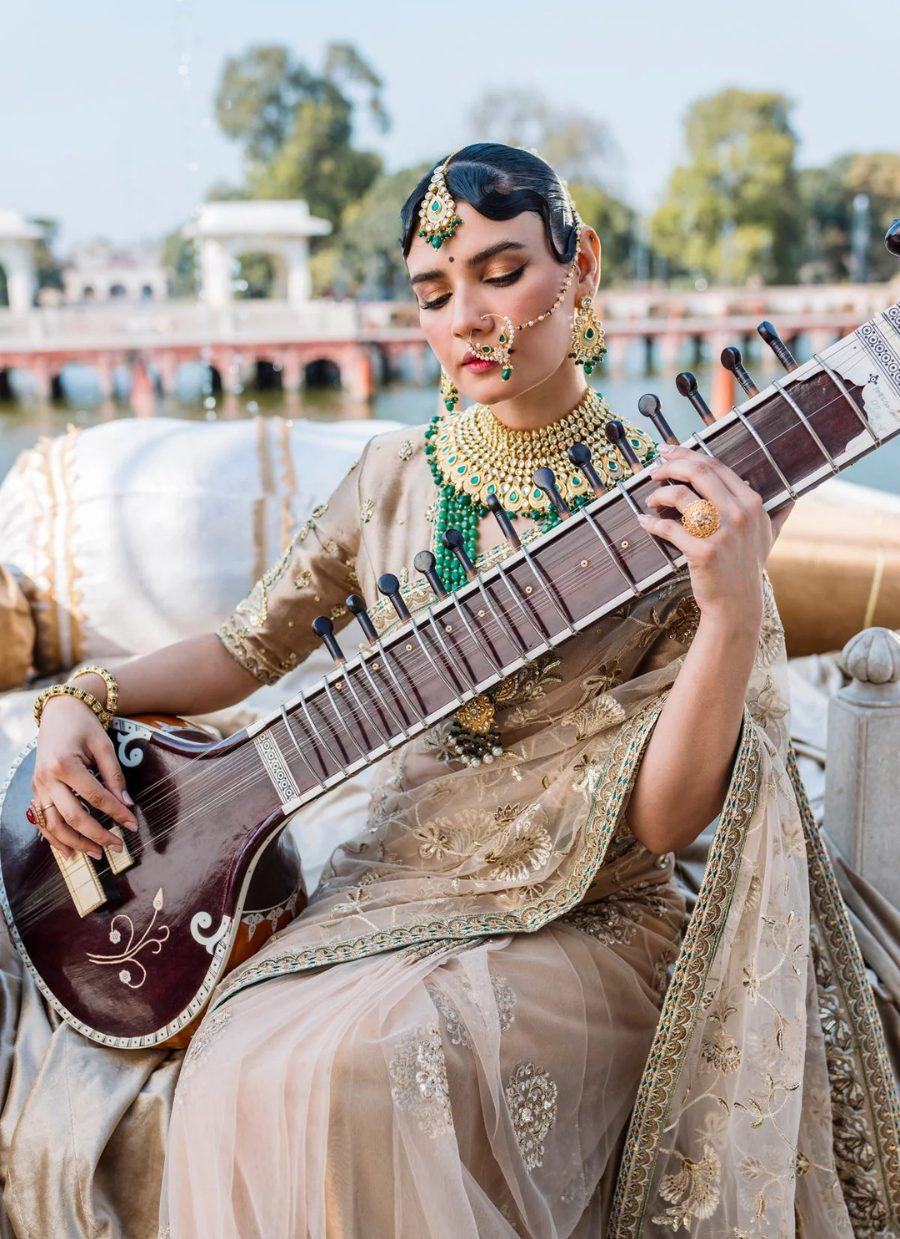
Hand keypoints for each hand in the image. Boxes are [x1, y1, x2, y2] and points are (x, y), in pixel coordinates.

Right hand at [32, 696, 136, 859]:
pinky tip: (70, 852)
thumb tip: (127, 805)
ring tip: (97, 854)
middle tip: (118, 847)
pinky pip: (43, 821)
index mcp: (65, 765)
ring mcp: (37, 786)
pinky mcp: (35, 791)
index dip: (116, 813)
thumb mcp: (104, 746)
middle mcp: (46, 778)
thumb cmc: (84, 727)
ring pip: (54, 824)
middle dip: (97, 835)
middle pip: (73, 816)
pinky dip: (54, 839)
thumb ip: (114, 776)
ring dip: (76, 843)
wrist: (59, 712)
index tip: (133, 825)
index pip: (95, 798)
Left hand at [637, 444, 791, 625]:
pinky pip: (668, 528)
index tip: (668, 452)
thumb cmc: (748, 566)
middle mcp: (739, 513)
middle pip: (697, 472)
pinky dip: (651, 522)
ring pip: (681, 496)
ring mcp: (721, 533)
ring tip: (650, 500)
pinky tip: (644, 521)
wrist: (737, 603)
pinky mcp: (702, 552)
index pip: (715, 465)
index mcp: (751, 502)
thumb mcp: (770, 535)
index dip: (687, 454)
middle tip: (654, 470)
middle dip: (670, 466)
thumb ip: (779, 512)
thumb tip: (791, 497)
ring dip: (658, 494)